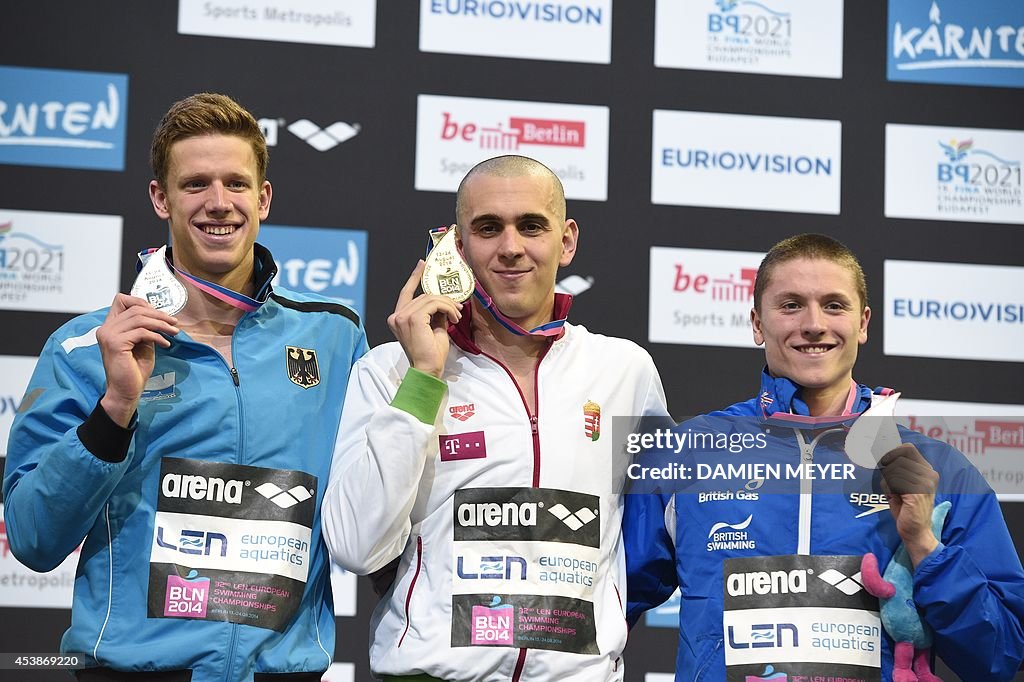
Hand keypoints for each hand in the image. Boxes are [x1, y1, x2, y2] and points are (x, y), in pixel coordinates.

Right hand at [95, 293, 178, 426]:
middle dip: (159, 315)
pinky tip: (165, 344)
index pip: (121, 300)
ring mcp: (108, 335)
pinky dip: (157, 336)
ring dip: (161, 324)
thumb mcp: (142, 343)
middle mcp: (106, 328)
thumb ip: (145, 328)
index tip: (159, 313)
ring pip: (140, 319)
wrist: (126, 391)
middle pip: (135, 309)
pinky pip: (142, 332)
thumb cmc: (134, 369)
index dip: (142, 302)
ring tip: (173, 332)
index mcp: (110, 326)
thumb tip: (158, 314)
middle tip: (174, 323)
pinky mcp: (115, 344)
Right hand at [387, 261, 461, 377]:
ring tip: (457, 315)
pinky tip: (454, 317)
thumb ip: (435, 313)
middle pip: (423, 295)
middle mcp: (396, 316)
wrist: (428, 369)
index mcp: (398, 318)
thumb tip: (445, 302)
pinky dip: (447, 308)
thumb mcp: (434, 328)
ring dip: (448, 305)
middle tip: (458, 308)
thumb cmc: (430, 354)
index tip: (422, 265)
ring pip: (430, 298)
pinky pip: (434, 304)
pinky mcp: (413, 318)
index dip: (414, 277)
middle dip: (443, 299)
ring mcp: (402, 317)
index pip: (405, 292)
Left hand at [879, 444, 939, 566]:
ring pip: (893, 469)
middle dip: (887, 464)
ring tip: (894, 493)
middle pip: (899, 456)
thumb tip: (879, 453)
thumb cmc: (905, 508)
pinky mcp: (917, 491)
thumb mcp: (899, 484)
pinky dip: (889, 488)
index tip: (880, 456)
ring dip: (887, 481)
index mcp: (926, 470)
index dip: (891, 449)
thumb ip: (893, 469)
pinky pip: (894, 480)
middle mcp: (929, 473)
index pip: (907, 448)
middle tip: (885, 476)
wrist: (916, 531)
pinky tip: (895, 497)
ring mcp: (925, 482)